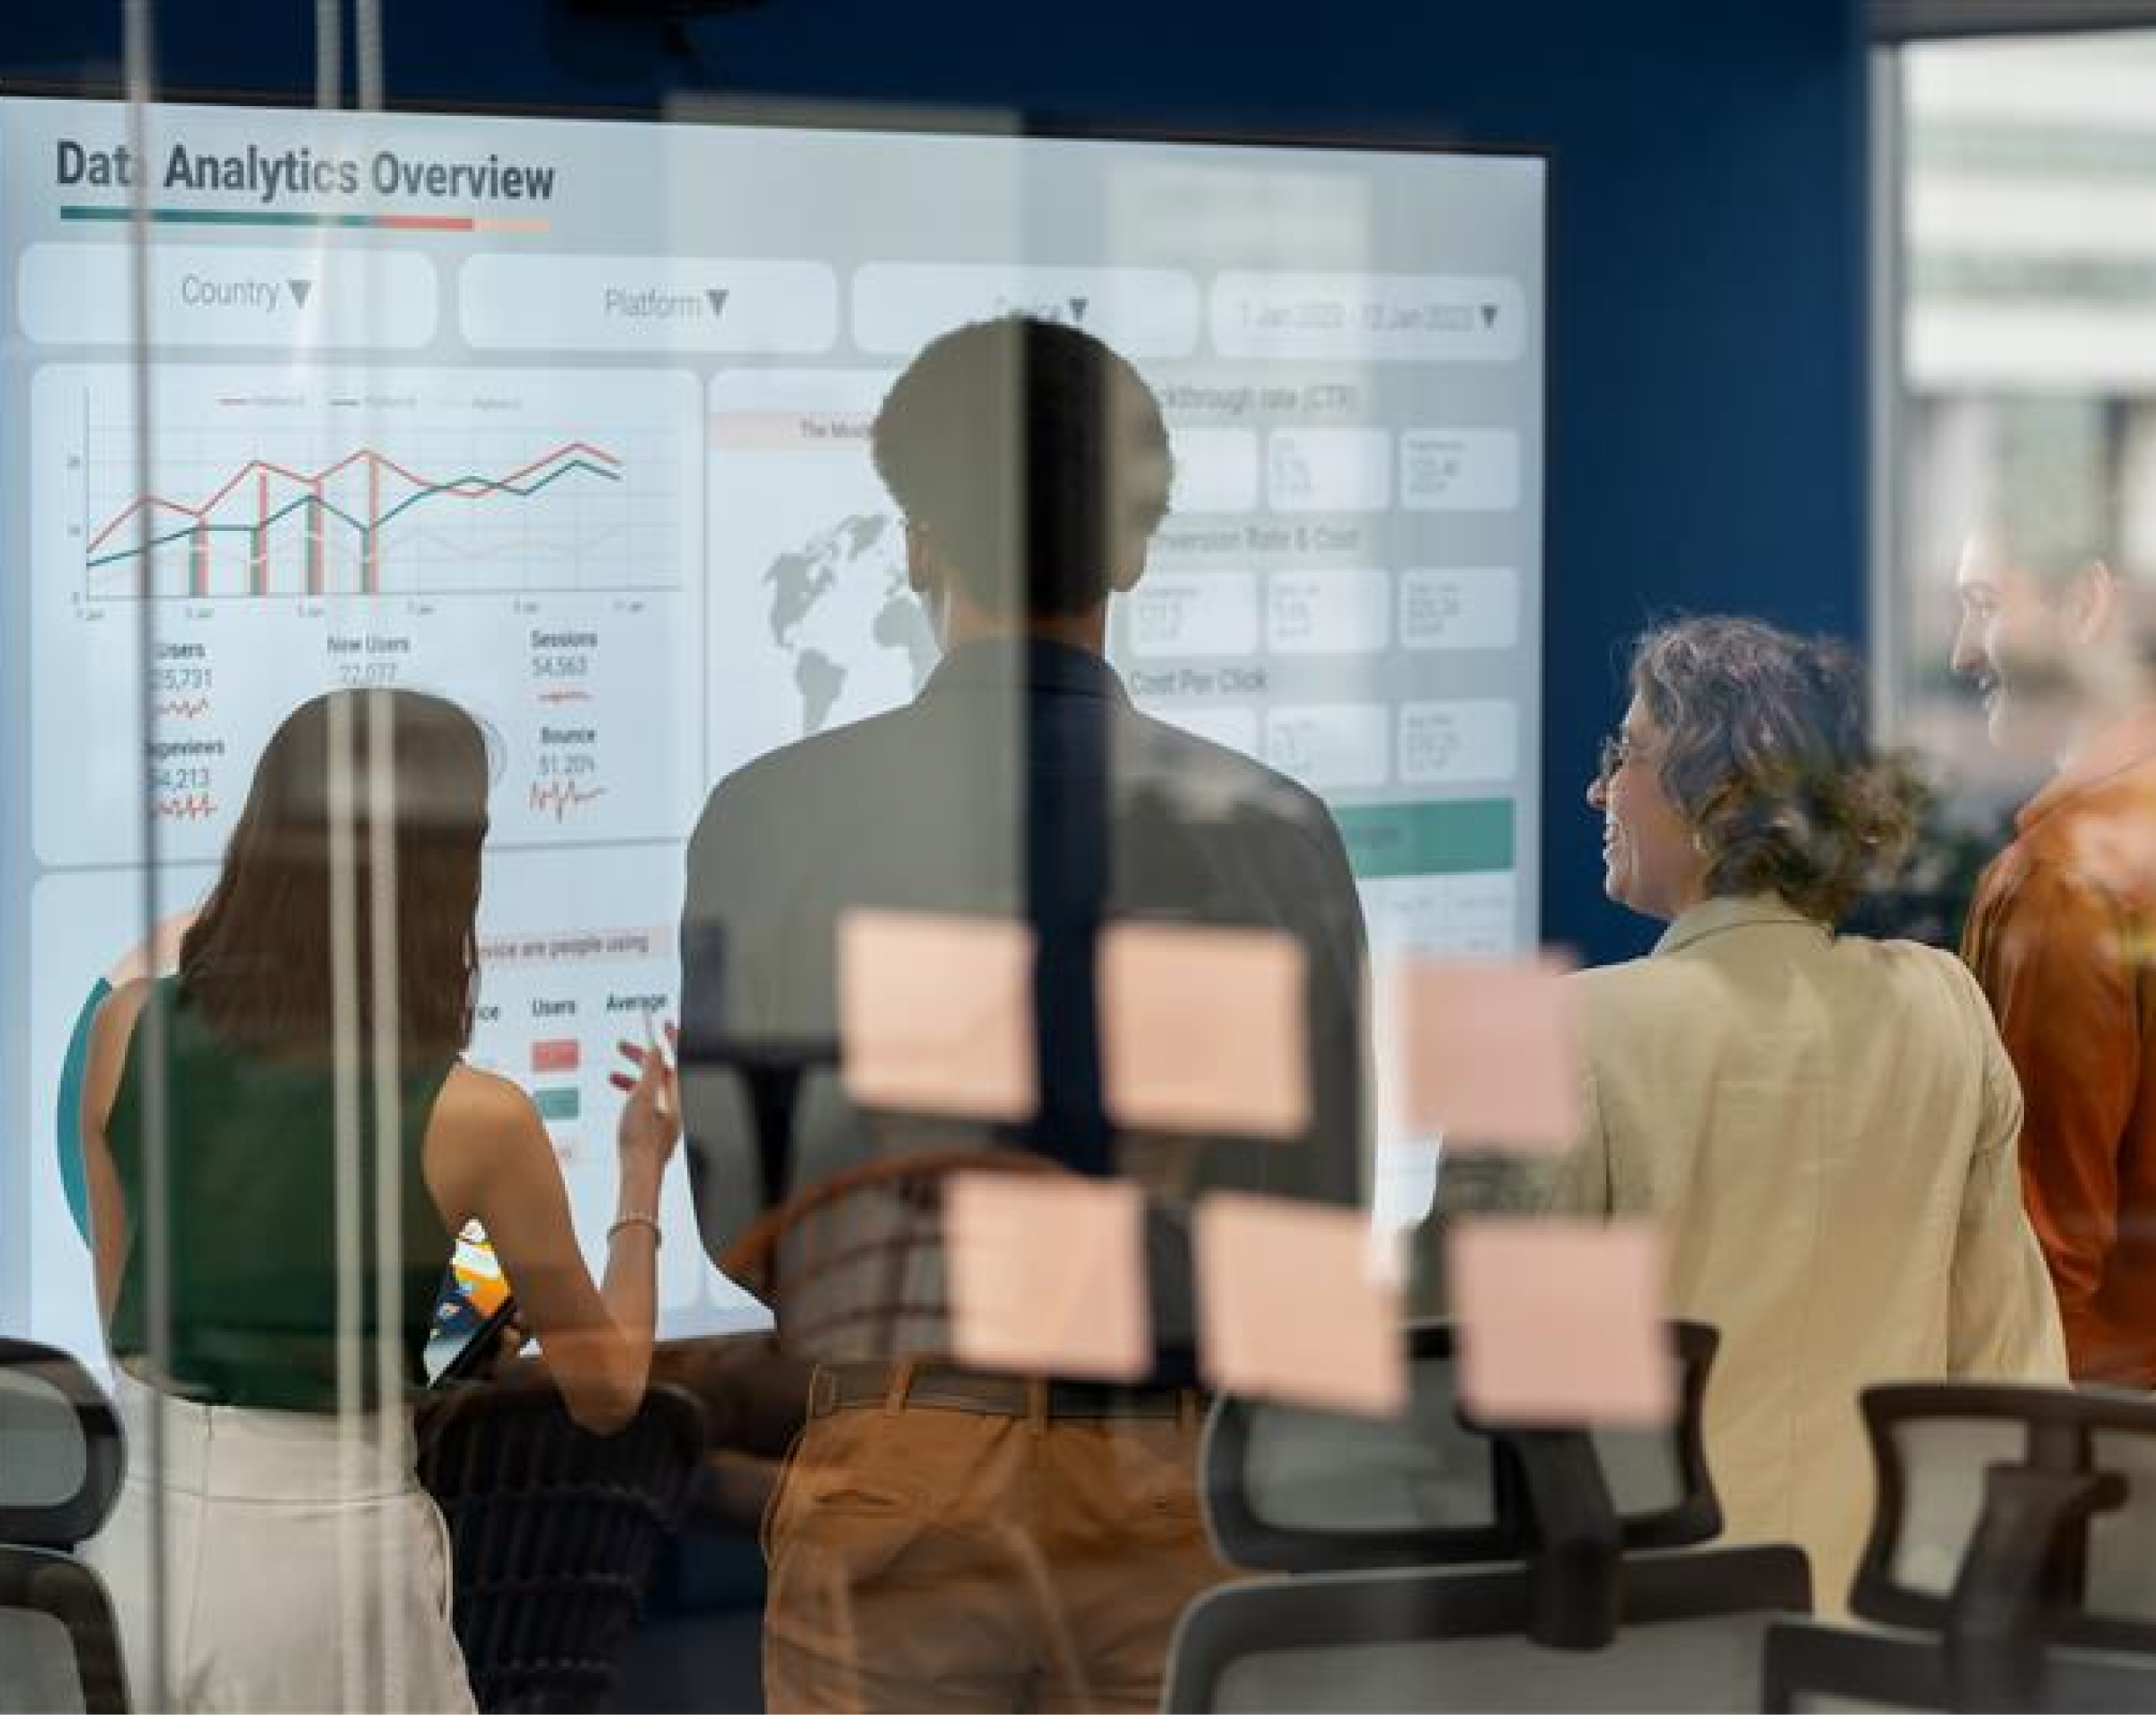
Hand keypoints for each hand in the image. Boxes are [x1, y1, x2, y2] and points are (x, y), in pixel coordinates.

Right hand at [610, 1021, 680, 1170]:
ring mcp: (668, 1121)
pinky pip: (647, 1105)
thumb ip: (649, 1071)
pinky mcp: (657, 1132)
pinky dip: (633, 1096)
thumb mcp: (641, 1097)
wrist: (637, 1177)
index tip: (662, 1024)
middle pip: (663, 1074)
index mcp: (678, 1098)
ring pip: (652, 1090)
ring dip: (633, 1077)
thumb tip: (656, 1049)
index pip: (680, 1060)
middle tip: (622, 1046)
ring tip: (610, 1074)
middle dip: (643, 1059)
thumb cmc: (639, 1141)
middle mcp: (677, 1108)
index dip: (672, 1040)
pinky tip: (618, 1098)